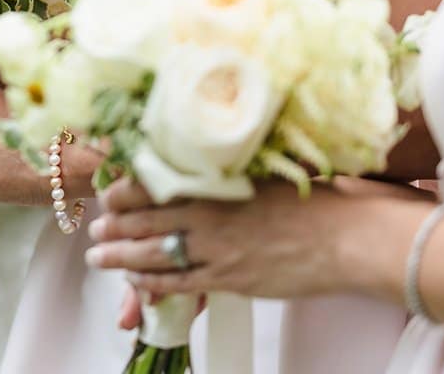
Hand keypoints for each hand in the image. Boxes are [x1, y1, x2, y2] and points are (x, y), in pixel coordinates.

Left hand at [87, 178, 416, 299]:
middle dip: (115, 224)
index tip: (109, 191)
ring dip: (122, 256)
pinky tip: (136, 283)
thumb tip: (209, 159)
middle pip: (148, 219)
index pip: (157, 184)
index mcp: (219, 183)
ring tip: (98, 256)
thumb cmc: (316, 200)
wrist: (349, 237)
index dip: (126, 190)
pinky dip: (154, 284)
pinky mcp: (231, 278)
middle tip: (94, 226)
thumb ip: (233, 170)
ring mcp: (219, 249)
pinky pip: (182, 283)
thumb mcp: (268, 172)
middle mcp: (212, 215)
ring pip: (156, 253)